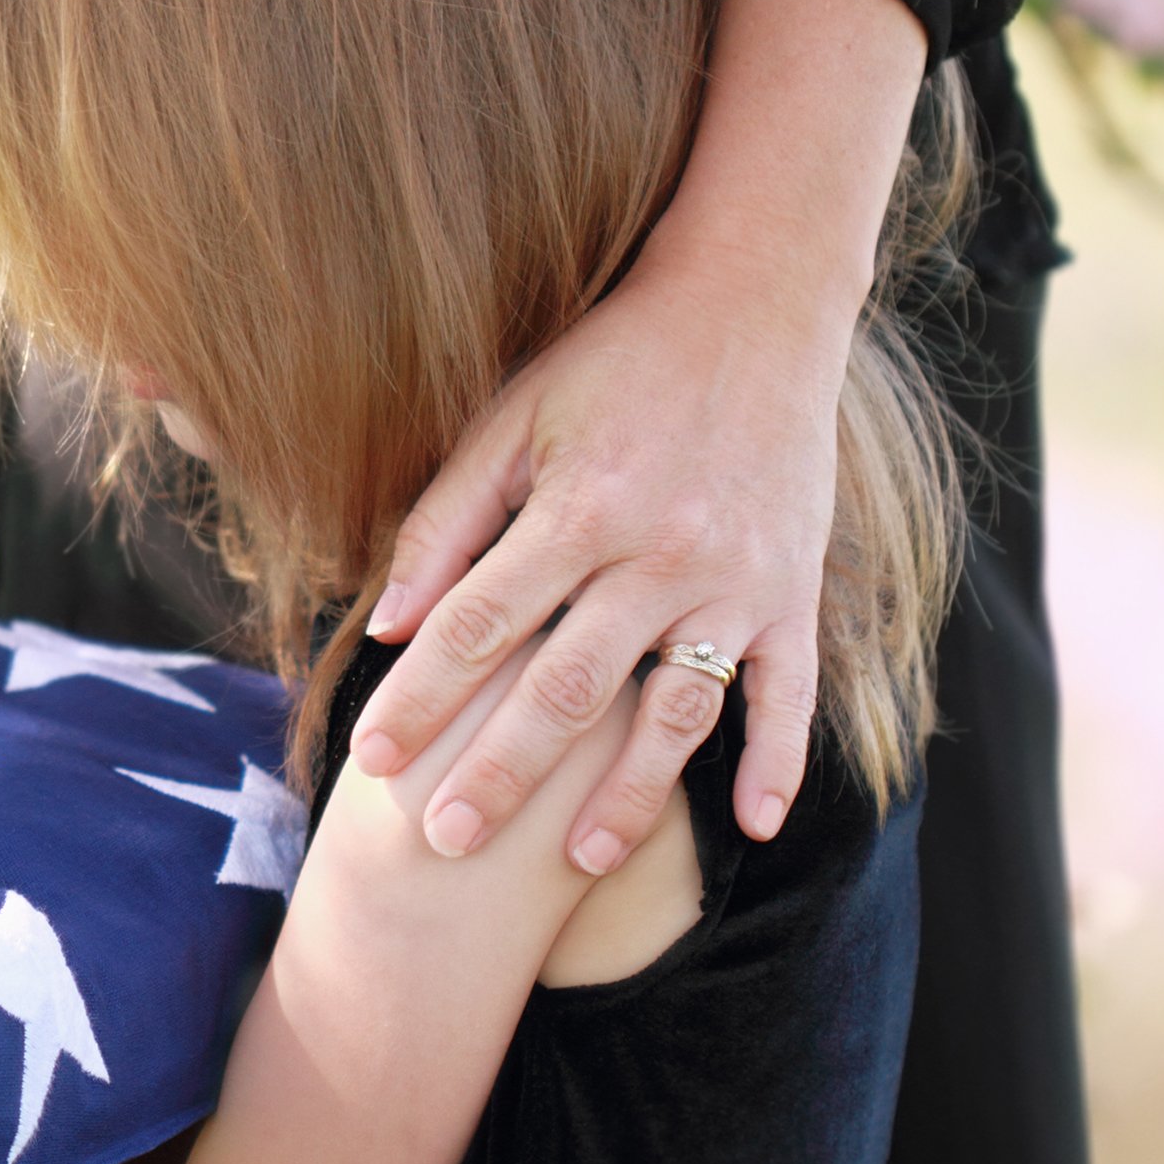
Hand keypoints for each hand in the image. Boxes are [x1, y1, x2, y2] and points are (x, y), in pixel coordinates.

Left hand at [347, 0, 926, 873]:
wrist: (752, 302)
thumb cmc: (610, 359)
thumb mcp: (511, 417)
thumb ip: (447, 521)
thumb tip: (383, 623)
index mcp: (577, 509)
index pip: (477, 627)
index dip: (419, 697)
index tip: (370, 759)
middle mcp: (658, 555)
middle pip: (563, 689)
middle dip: (497, 773)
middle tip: (440, 841)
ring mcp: (734, 581)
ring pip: (672, 712)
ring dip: (624, 793)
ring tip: (570, 862)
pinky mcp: (792, 590)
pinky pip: (789, 693)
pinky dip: (777, 760)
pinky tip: (753, 826)